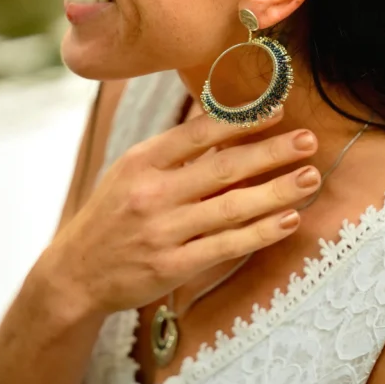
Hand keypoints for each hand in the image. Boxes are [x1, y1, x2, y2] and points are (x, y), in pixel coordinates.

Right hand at [51, 107, 318, 313]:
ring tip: (309, 177)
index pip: (198, 134)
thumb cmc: (111, 215)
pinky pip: (226, 246)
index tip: (277, 111)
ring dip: (276, 191)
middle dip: (271, 152)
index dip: (241, 121)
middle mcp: (151, 193)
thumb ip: (172, 150)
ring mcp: (162, 231)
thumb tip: (218, 117)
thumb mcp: (129, 171)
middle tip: (308, 140)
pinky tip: (288, 220)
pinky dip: (260, 232)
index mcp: (141, 161)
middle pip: (223, 168)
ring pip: (231, 207)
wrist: (75, 272)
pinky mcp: (171, 266)